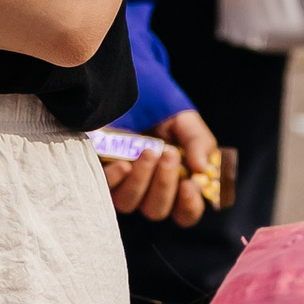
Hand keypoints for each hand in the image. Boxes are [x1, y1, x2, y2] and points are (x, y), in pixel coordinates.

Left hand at [103, 110, 217, 226]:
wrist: (133, 91)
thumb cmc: (163, 112)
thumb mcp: (187, 124)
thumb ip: (199, 144)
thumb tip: (201, 169)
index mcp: (176, 184)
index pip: (185, 212)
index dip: (189, 206)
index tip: (189, 185)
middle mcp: (148, 189)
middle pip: (156, 210)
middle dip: (164, 185)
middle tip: (169, 155)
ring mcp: (123, 183)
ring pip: (129, 203)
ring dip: (140, 180)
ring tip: (147, 152)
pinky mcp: (102, 173)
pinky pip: (105, 189)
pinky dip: (115, 178)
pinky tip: (123, 163)